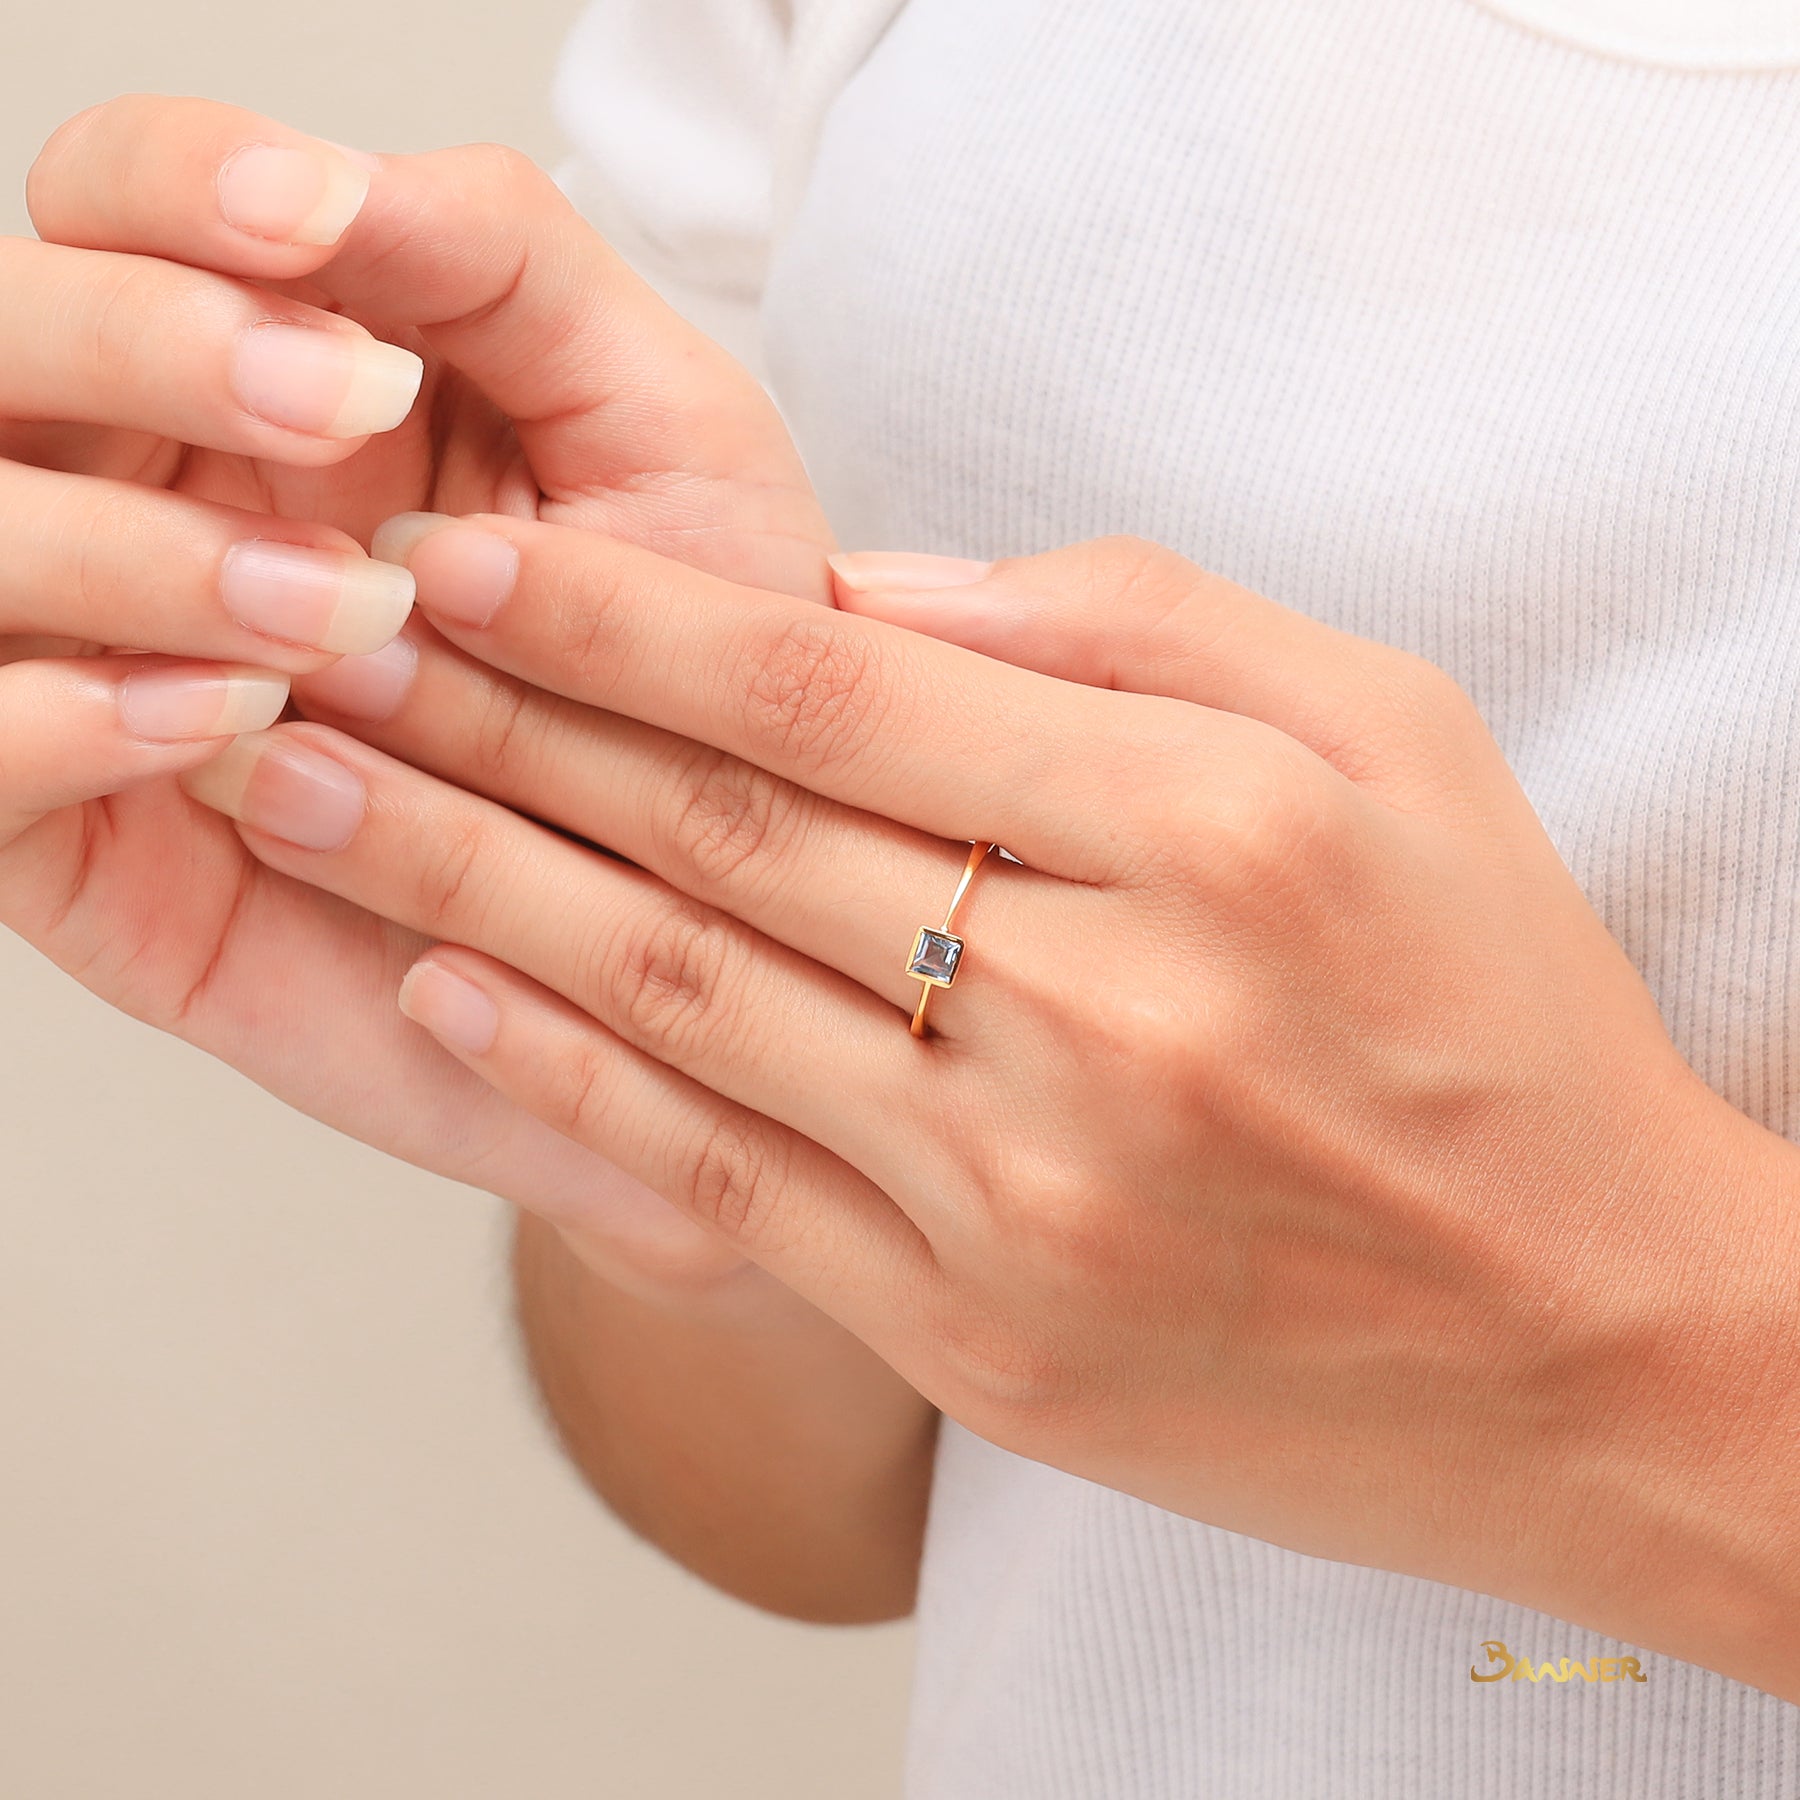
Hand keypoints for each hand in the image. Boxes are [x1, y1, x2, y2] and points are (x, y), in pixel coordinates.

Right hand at [4, 97, 830, 1280]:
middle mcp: (153, 498)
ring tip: (337, 612)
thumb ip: (513, 275)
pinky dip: (65, 721)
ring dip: (126, 546)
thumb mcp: (663, 444)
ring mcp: (94, 663)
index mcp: (265, 380)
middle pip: (0, 341)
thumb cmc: (691, 686)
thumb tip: (341, 186)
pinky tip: (238, 728)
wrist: (707, 932)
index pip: (119, 207)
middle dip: (142, 343)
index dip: (184, 189)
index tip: (324, 233)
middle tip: (344, 406)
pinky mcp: (85, 842)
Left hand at [183, 513, 1796, 1664]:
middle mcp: (1103, 1017)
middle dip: (491, 720)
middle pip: (722, 834)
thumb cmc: (1500, 1012)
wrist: (1588, 1334)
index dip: (620, 609)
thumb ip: (1139, 626)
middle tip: (320, 639)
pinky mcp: (978, 1336)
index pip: (834, 688)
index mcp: (1211, 833)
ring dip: (465, 879)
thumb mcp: (1393, 737)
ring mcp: (1023, 1200)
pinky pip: (725, 1184)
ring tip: (304, 786)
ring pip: (682, 1002)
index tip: (466, 554)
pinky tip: (443, 985)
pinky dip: (565, 1083)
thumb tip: (878, 587)